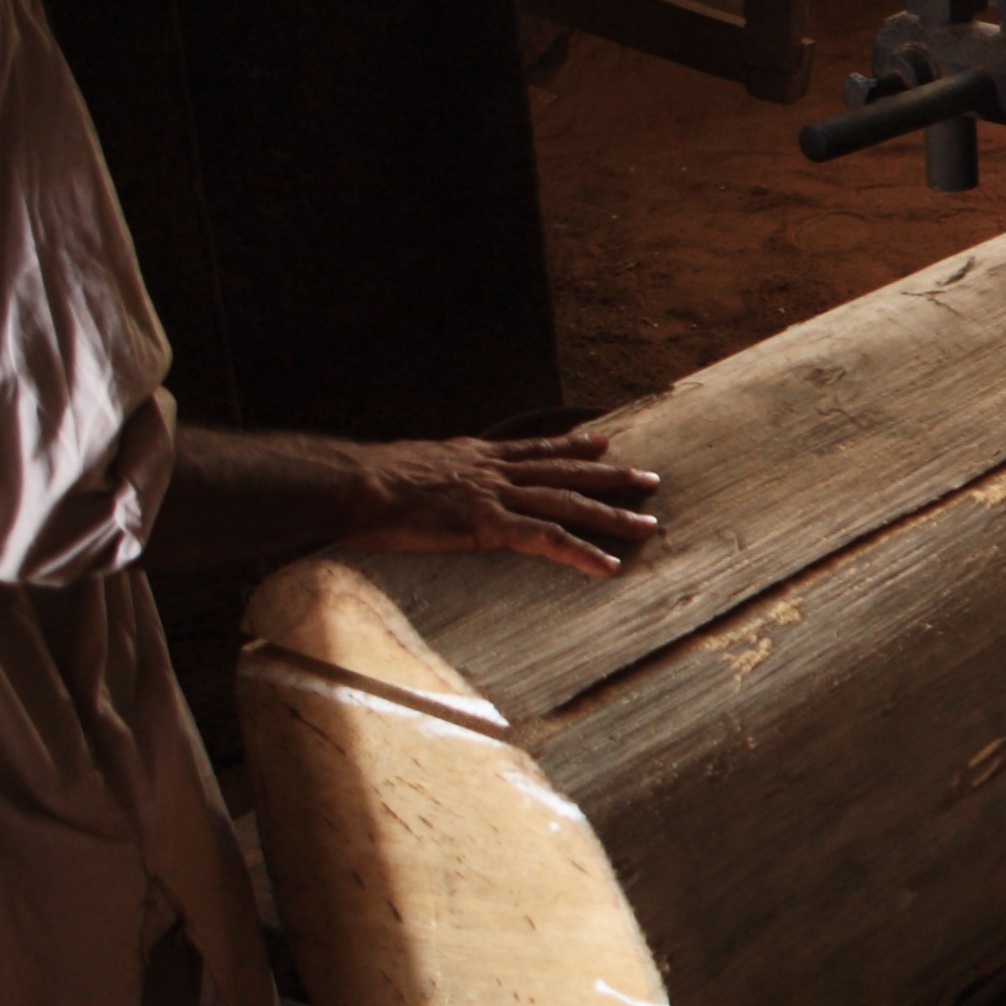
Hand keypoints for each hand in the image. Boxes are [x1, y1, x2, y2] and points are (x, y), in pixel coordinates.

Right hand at [344, 431, 660, 577]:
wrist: (355, 484)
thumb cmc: (365, 484)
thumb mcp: (404, 470)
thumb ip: (428, 477)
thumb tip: (421, 485)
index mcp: (474, 457)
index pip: (534, 449)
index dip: (571, 443)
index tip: (602, 439)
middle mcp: (494, 471)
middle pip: (566, 471)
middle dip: (611, 475)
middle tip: (650, 477)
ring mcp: (496, 497)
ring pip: (569, 503)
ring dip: (612, 515)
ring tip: (649, 525)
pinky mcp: (490, 525)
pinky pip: (548, 540)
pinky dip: (583, 553)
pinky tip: (610, 567)